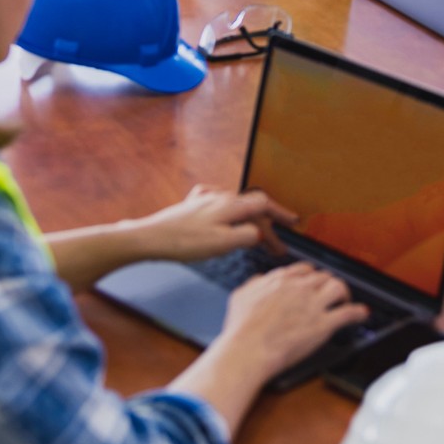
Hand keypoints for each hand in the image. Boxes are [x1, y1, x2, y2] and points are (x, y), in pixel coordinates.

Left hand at [134, 185, 295, 261]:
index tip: (294, 223)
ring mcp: (204, 200)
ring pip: (235, 207)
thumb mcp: (223, 243)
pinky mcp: (192, 207)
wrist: (150, 238)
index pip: (264, 204)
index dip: (281, 213)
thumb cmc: (184, 242)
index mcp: (230, 205)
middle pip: (251, 207)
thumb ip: (247, 236)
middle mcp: (219, 197)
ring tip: (255, 237)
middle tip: (276, 246)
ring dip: (249, 221)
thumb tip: (259, 233)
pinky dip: (229, 214)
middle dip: (266, 225)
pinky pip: (218, 206)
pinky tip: (225, 218)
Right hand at [218, 262, 368, 378]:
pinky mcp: (323, 325)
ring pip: (338, 287)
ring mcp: (313, 305)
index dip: (311, 276)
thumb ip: (253, 284)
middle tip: (329, 293)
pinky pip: (348, 313)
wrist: (248, 349)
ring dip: (345, 293)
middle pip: (324, 276)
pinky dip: (358, 313)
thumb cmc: (241, 328)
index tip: (313, 282)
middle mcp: (300, 288)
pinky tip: (361, 314)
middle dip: (327, 284)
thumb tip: (259, 279)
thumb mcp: (241, 296)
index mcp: (281, 280)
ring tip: (346, 300)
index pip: (304, 269)